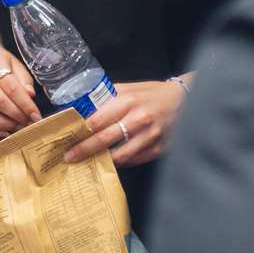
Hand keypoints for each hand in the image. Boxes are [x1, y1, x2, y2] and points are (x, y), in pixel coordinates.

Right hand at [0, 28, 40, 138]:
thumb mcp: (16, 64)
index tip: (36, 115)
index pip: (10, 87)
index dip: (25, 104)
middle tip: (27, 123)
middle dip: (16, 116)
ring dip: (2, 125)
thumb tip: (30, 96)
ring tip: (16, 127)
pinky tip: (1, 132)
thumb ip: (24, 80)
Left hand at [63, 80, 187, 167]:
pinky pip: (134, 161)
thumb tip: (83, 109)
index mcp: (128, 101)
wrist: (186, 100)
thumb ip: (108, 98)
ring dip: (102, 160)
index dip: (80, 131)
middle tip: (69, 157)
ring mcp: (150, 136)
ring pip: (120, 155)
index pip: (97, 120)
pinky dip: (121, 163)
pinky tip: (110, 162)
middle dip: (84, 150)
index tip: (67, 138)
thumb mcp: (130, 89)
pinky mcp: (159, 149)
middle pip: (104, 139)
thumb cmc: (153, 94)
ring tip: (88, 162)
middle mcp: (139, 119)